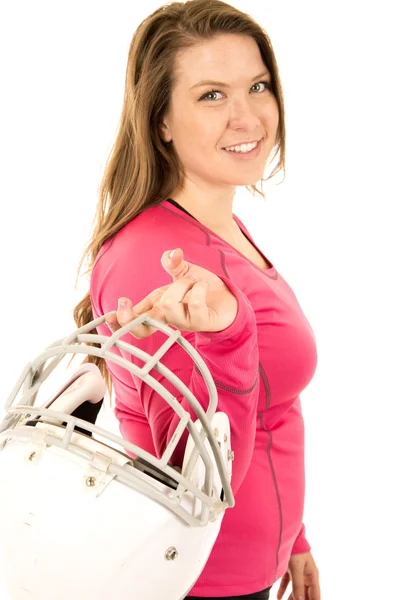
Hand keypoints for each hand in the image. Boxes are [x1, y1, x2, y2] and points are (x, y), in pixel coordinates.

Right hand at [106, 248, 237, 337]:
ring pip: (168, 306)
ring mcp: (184, 322)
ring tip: (192, 281)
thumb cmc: (202, 289)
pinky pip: (194, 304)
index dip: (119, 322)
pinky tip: (203, 286)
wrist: (229, 299)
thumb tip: (170, 254)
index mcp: (157, 307)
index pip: (134, 321)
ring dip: (180, 286)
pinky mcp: (202, 321)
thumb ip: (174, 264)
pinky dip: (199, 288)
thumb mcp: (184, 272)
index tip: (108, 316)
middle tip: (124, 301)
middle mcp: (168, 318)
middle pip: (141, 330)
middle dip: (129, 317)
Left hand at [276, 552, 319, 599]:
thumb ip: (298, 584)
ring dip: (291, 598)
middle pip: (305, 594)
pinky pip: (287, 582)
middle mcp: (306, 575)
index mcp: (312, 575)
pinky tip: (278, 597)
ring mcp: (298, 572)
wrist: (286, 534)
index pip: (315, 595)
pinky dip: (283, 590)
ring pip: (295, 589)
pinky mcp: (289, 569)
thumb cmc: (296, 548)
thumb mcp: (297, 567)